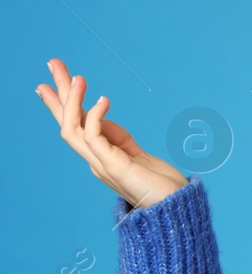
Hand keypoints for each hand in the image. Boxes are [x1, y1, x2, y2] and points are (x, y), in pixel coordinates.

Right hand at [36, 58, 188, 211]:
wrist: (179, 211)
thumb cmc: (163, 187)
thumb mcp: (139, 156)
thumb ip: (121, 139)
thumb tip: (104, 116)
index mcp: (101, 158)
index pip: (76, 127)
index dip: (62, 105)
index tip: (50, 83)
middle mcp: (96, 162)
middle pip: (68, 123)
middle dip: (60, 93)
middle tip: (53, 62)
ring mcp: (102, 165)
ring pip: (73, 129)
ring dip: (73, 100)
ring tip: (77, 77)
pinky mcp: (114, 167)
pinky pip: (94, 137)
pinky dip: (95, 116)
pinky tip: (104, 100)